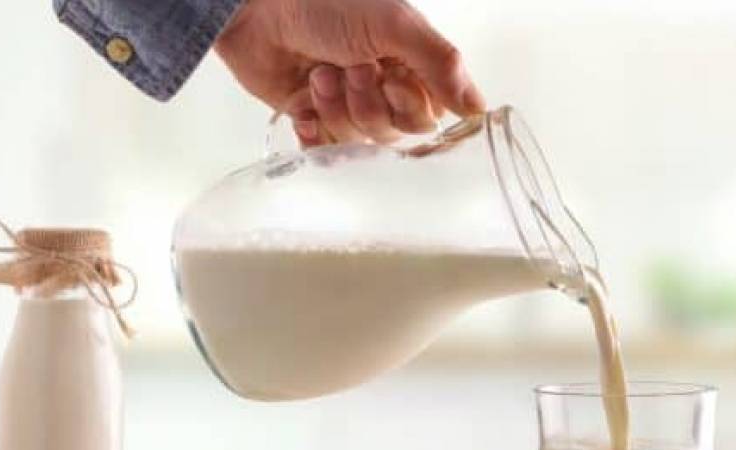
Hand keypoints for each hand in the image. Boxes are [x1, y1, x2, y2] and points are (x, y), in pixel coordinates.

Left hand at [214, 0, 484, 145]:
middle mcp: (382, 90)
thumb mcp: (395, 23)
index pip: (428, 118)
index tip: (389, 74)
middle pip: (393, 134)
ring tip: (320, 74)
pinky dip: (313, 132)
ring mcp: (346, 107)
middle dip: (368, 103)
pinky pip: (323, 150)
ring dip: (336, 107)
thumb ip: (441, 64)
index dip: (408, 104)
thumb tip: (479, 110)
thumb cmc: (326, 3)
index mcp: (410, 67)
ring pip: (358, 141)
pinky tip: (304, 106)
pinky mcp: (311, 119)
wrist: (256, 8)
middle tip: (349, 68)